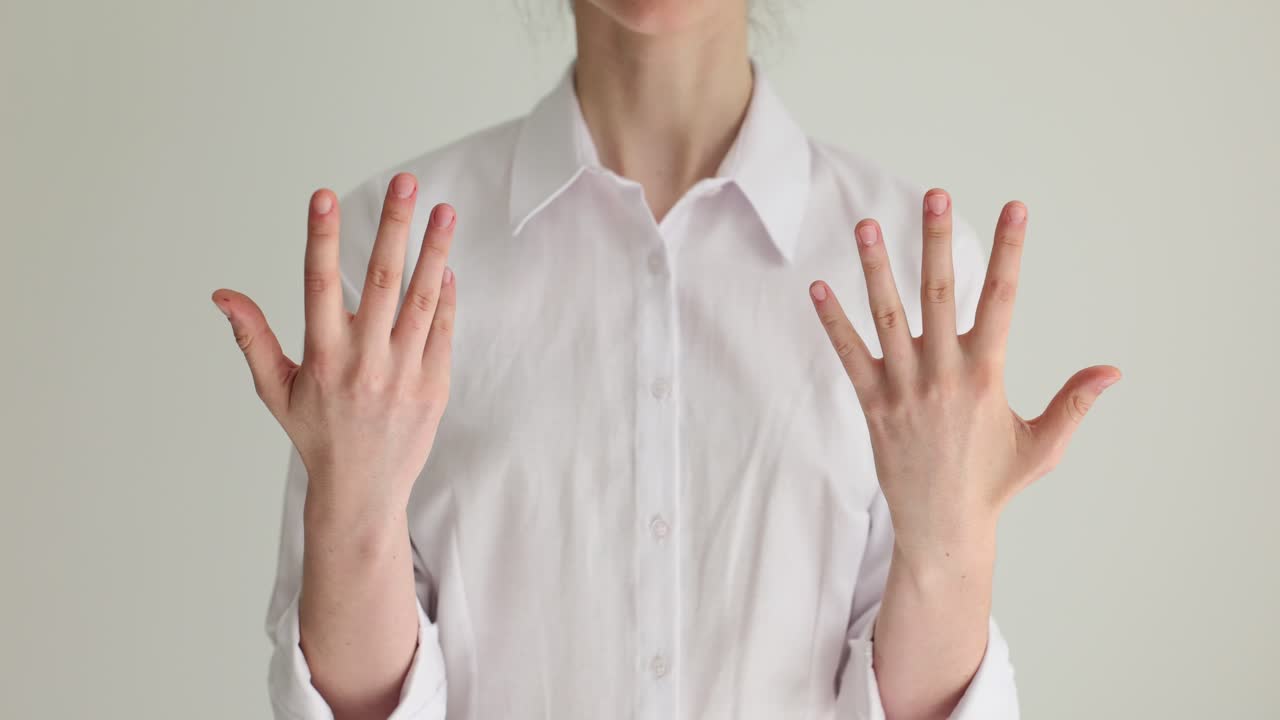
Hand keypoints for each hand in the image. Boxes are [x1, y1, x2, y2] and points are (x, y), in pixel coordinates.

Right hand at [212, 172, 457, 524]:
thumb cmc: (316, 435)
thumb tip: (221, 294)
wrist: (363, 491)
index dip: (321, 238)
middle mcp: (364, 362)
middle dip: (394, 228)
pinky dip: (444, 297)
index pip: (318, 285)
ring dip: (435, 252)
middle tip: (407, 182)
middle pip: (381, 282)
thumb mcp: (276, 390)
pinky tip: (447, 264)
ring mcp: (404, 373)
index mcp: (322, 357)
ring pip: (421, 301)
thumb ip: (252, 338)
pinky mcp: (434, 385)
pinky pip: (441, 331)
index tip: (323, 194)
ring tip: (444, 210)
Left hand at [808, 189, 1119, 561]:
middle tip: (934, 195)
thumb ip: (1074, 403)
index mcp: (986, 375)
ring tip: (867, 225)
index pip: (1003, 299)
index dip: (1010, 251)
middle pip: (941, 294)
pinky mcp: (873, 404)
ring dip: (877, 269)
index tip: (1015, 208)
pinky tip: (818, 288)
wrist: (942, 527)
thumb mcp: (1042, 445)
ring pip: (888, 317)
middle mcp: (943, 374)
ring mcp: (904, 387)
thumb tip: (1113, 371)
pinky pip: (849, 356)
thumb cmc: (994, 485)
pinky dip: (833, 322)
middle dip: (938, 242)